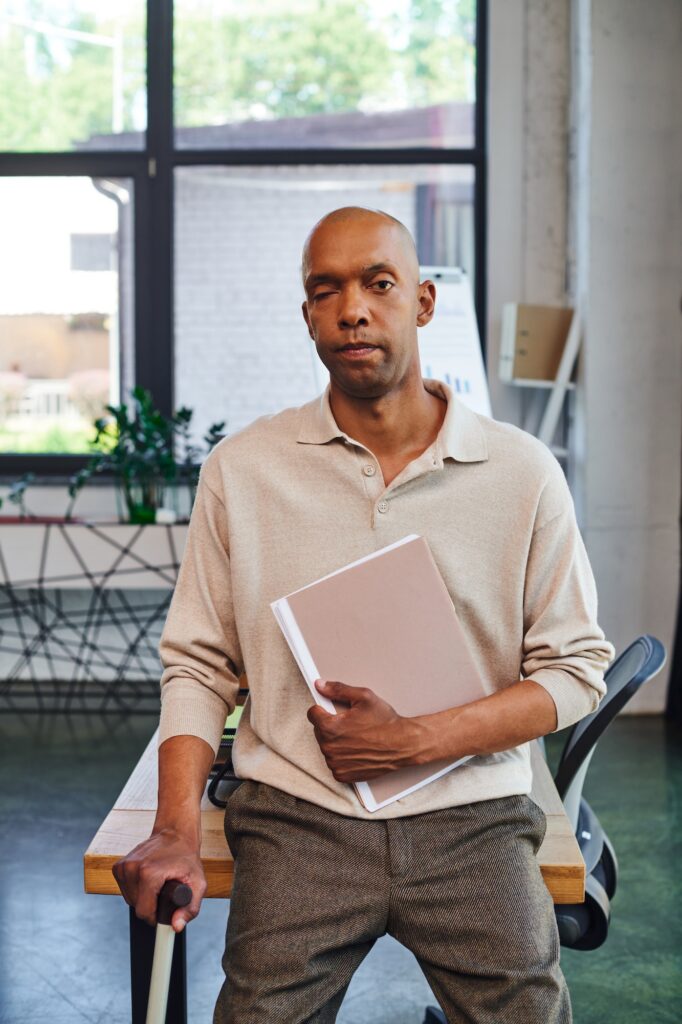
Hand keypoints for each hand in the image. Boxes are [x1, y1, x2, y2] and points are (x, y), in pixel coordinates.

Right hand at [112, 827, 206, 932]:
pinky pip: (125, 890)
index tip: (164, 912)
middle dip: (152, 905)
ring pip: (130, 900)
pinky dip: (136, 890)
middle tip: (165, 892)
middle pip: (137, 907)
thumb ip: (190, 908)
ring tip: (158, 884)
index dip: (156, 917)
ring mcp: (123, 866)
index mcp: (148, 873)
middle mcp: (132, 868)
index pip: (144, 912)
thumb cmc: (186, 857)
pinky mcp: (118, 866)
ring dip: (143, 898)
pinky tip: (148, 880)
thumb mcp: (197, 882)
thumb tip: (176, 926)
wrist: (174, 833)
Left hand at [306, 679, 423, 782]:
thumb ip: (338, 689)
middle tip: (352, 724)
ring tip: (356, 737)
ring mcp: (335, 763)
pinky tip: (356, 750)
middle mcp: (329, 747)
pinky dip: (342, 757)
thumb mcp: (364, 697)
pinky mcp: (342, 775)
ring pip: (327, 747)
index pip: (312, 714)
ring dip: (337, 742)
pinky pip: (334, 763)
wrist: (403, 744)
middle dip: (332, 725)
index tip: (332, 711)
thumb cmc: (385, 723)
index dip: (323, 709)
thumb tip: (320, 685)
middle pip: (319, 731)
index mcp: (330, 727)